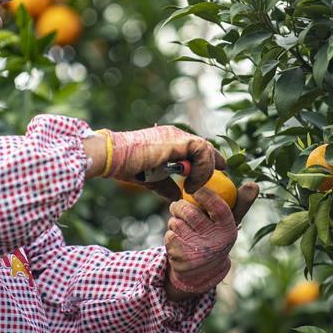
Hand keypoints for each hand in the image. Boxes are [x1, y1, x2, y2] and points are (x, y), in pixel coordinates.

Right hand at [101, 126, 226, 200]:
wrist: (114, 157)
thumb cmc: (127, 167)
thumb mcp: (152, 180)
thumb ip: (166, 186)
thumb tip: (178, 197)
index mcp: (170, 141)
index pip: (196, 148)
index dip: (207, 161)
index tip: (214, 174)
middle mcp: (176, 135)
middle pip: (204, 146)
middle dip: (214, 162)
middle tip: (218, 178)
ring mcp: (178, 136)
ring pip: (206, 148)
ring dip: (205, 170)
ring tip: (194, 187)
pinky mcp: (179, 141)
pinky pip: (202, 151)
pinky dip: (202, 169)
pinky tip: (191, 184)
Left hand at [164, 181, 258, 298]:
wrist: (204, 271)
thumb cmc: (218, 236)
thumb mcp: (230, 222)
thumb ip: (240, 202)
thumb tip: (254, 184)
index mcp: (228, 230)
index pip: (218, 207)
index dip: (205, 195)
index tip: (195, 189)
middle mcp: (214, 242)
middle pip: (191, 213)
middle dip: (180, 205)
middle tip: (178, 204)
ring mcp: (197, 251)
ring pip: (177, 223)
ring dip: (174, 219)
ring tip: (181, 223)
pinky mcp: (181, 257)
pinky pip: (169, 235)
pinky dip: (170, 233)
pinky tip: (178, 238)